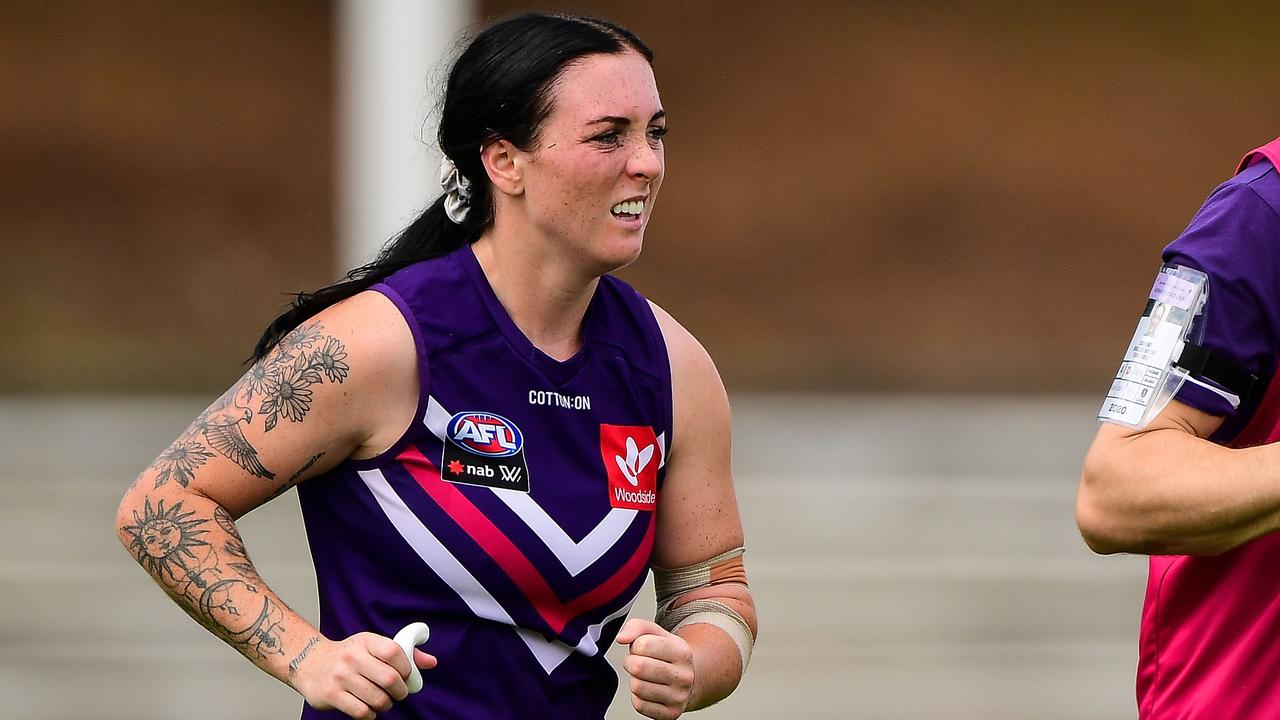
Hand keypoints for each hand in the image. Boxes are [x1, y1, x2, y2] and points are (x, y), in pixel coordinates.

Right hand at [291, 633, 436, 718]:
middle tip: (399, 693)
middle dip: (401, 691)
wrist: (310, 662)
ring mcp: (341, 677)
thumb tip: (431, 663)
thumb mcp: (373, 646)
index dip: (406, 668)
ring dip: (386, 704)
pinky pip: (362, 712)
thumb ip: (403, 653)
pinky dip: (371, 714)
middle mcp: (352, 657)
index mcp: (366, 641)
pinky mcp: (332, 696)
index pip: (395, 652)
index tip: (406, 675)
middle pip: (390, 679)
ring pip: (378, 699)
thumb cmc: (349, 655)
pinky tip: (368, 707)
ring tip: (383, 700)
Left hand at [615, 619, 694, 719]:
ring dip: (634, 680)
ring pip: (637, 687)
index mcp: (683, 652)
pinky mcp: (671, 714)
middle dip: (631, 662)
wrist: (686, 680)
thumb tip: (622, 638)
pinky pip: (640, 705)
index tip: (642, 648)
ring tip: (643, 676)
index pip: (644, 644)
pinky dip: (638, 696)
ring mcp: (679, 697)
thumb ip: (636, 627)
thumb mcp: (656, 634)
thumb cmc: (666, 654)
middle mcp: (684, 676)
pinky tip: (648, 689)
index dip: (635, 645)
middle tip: (637, 662)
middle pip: (639, 667)